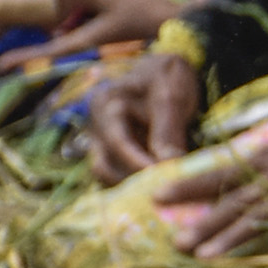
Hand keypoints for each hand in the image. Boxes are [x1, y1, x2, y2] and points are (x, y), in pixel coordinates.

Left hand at [38, 0, 187, 59]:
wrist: (178, 21)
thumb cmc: (148, 10)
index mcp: (88, 38)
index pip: (49, 50)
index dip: (24, 58)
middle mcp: (89, 42)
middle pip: (52, 50)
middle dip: (31, 55)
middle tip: (4, 64)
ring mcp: (97, 38)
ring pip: (65, 41)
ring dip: (48, 42)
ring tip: (27, 45)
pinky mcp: (104, 31)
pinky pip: (77, 33)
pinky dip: (65, 29)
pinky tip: (60, 21)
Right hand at [88, 51, 205, 182]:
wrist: (165, 74)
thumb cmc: (167, 80)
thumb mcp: (171, 98)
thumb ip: (168, 131)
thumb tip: (170, 165)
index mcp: (106, 105)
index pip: (118, 142)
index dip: (139, 163)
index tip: (163, 177)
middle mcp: (96, 126)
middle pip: (104, 165)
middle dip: (133, 181)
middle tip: (165, 190)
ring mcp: (101, 142)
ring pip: (107, 176)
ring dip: (132, 187)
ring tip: (163, 192)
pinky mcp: (112, 155)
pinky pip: (117, 177)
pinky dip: (133, 186)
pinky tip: (157, 191)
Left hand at [152, 77, 267, 260]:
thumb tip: (253, 173)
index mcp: (267, 156)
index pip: (219, 174)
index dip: (188, 186)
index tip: (159, 196)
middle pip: (232, 201)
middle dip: (202, 223)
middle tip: (174, 244)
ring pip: (256, 216)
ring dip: (228, 238)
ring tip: (202, 255)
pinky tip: (257, 257)